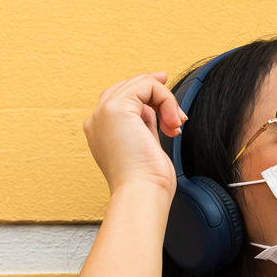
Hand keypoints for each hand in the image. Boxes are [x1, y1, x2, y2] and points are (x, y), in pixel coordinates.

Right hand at [82, 71, 186, 197]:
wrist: (141, 193)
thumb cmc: (146, 181)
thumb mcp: (145, 145)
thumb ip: (146, 124)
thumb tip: (155, 110)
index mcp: (100, 130)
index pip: (122, 99)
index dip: (148, 94)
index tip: (170, 106)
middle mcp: (97, 119)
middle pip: (129, 87)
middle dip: (159, 96)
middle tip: (178, 117)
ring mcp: (104, 112)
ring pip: (140, 84)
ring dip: (166, 102)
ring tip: (174, 126)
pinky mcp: (116, 108)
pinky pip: (147, 85)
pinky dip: (166, 99)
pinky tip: (172, 122)